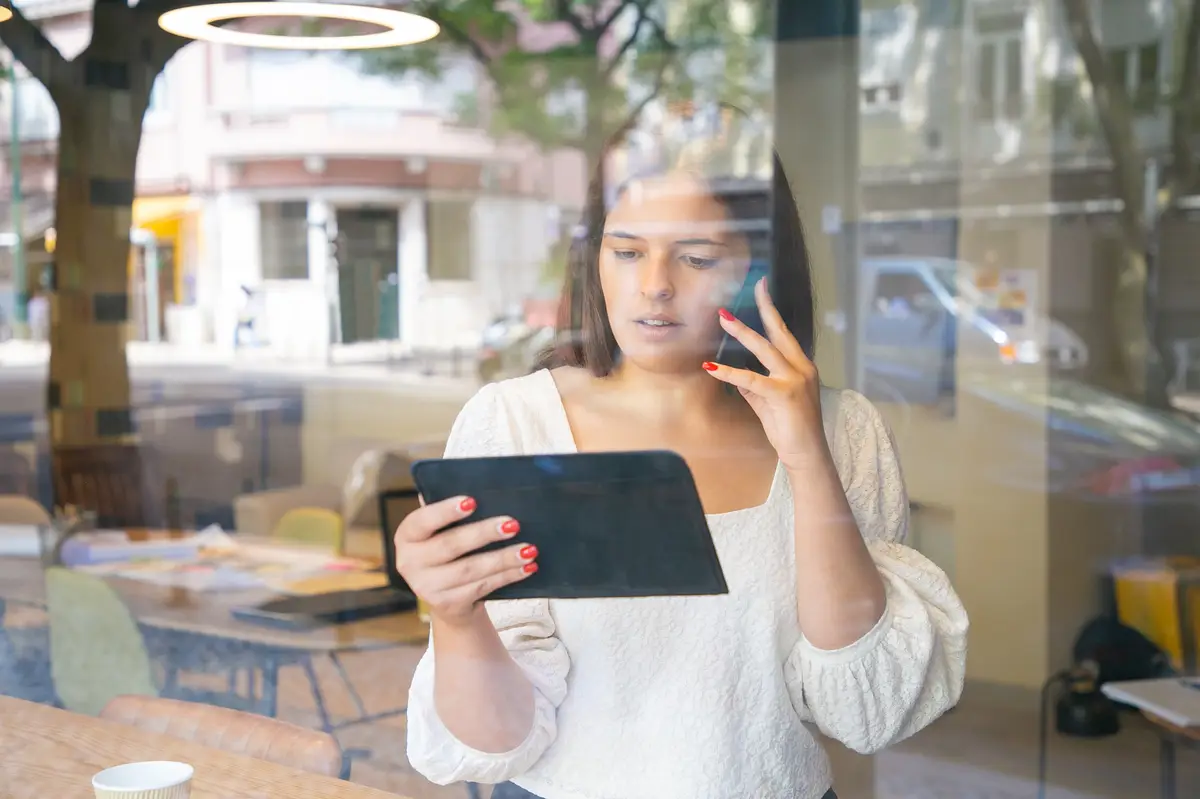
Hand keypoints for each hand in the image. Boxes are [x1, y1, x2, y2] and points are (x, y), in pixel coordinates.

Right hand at [394, 496, 538, 626]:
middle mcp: (410, 563)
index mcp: (407, 536)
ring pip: (471, 569)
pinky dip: (508, 576)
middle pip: (450, 545)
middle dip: (484, 534)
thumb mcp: (442, 531)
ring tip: (529, 549)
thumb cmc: (449, 552)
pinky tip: (526, 567)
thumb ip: (451, 512)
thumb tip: (474, 484)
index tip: (472, 502)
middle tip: (512, 524)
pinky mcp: (449, 604)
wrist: (449, 600)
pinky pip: (483, 587)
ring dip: (503, 558)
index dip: (445, 511)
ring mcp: (427, 588)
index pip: (422, 521)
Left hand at [703, 277, 827, 471]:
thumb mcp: (768, 402)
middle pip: (779, 332)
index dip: (772, 311)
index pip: (784, 334)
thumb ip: (753, 386)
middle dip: (766, 308)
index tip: (763, 289)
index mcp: (801, 367)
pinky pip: (751, 379)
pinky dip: (729, 372)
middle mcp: (802, 368)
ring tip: (724, 318)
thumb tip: (736, 374)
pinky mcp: (784, 394)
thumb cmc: (790, 429)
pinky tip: (712, 367)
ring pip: (765, 349)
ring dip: (743, 332)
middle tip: (755, 286)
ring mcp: (795, 379)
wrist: (806, 454)